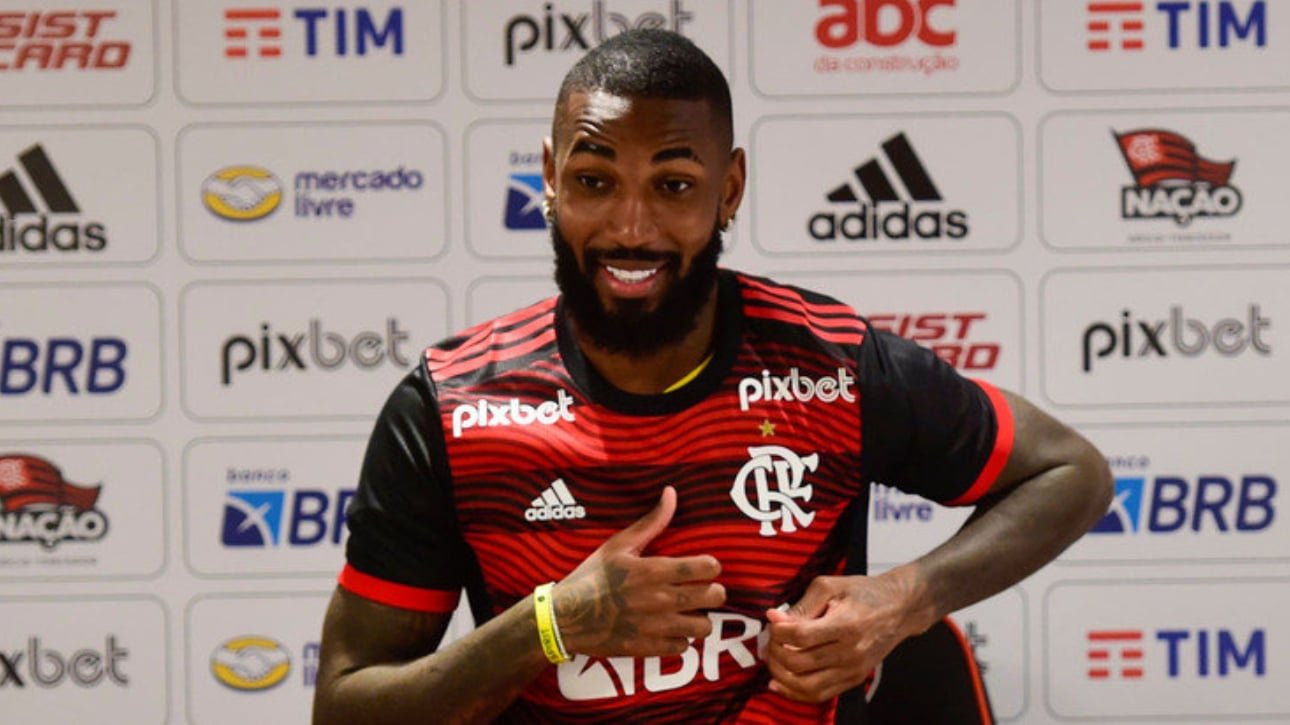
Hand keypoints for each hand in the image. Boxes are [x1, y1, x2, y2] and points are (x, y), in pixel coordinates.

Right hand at [552, 486, 725, 657]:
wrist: (565, 617)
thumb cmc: (591, 576)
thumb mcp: (619, 544)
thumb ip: (651, 522)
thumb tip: (671, 493)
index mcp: (654, 570)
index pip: (707, 568)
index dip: (711, 566)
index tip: (705, 567)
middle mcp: (660, 599)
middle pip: (714, 597)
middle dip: (714, 592)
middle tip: (704, 591)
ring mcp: (656, 626)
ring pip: (703, 627)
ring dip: (700, 619)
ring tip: (690, 613)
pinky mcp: (648, 648)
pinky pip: (683, 647)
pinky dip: (680, 639)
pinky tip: (670, 630)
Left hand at [763, 571, 925, 702]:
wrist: (899, 609)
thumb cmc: (865, 593)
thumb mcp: (831, 586)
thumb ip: (803, 605)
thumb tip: (776, 619)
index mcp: (846, 625)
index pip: (801, 636)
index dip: (779, 630)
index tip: (773, 619)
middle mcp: (851, 652)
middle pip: (799, 662)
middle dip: (775, 651)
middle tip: (769, 639)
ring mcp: (853, 669)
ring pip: (806, 685)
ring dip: (781, 675)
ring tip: (772, 659)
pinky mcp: (854, 679)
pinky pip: (819, 694)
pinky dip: (795, 692)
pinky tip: (780, 682)